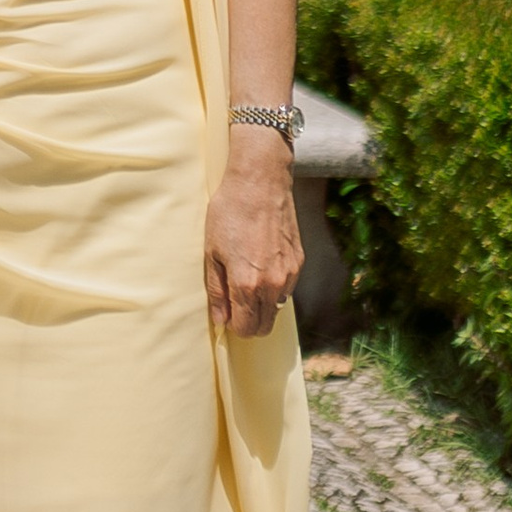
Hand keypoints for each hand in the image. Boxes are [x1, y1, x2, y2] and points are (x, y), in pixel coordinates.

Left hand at [205, 129, 301, 337]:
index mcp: (248, 285)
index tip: (226, 315)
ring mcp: (290, 274)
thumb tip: (220, 320)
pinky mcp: (299, 262)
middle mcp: (273, 285)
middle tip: (234, 305)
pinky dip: (274, 288)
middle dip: (249, 323)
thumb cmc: (229, 213)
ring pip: (277, 308)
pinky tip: (260, 266)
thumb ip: (217, 291)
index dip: (234, 327)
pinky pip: (286, 289)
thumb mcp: (211, 252)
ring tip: (246, 280)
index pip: (246, 329)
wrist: (260, 183)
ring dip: (262, 305)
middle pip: (265, 325)